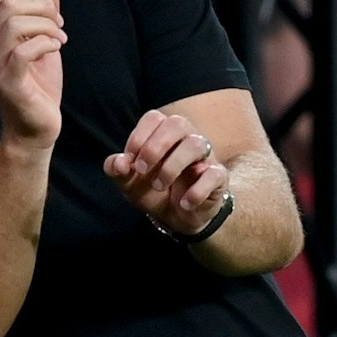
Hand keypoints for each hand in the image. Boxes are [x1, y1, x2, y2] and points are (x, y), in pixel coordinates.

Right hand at [0, 0, 64, 148]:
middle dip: (40, 6)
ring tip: (59, 39)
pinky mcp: (11, 83)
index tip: (49, 9)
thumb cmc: (39, 88)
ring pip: (13, 23)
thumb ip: (44, 16)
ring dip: (45, 25)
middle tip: (58, 24)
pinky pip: (22, 52)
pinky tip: (56, 50)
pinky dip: (45, 44)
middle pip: (6, 4)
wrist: (35, 131)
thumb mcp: (44, 45)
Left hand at [104, 110, 228, 234]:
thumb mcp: (129, 183)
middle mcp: (186, 138)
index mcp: (163, 133)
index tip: (129, 162)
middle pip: (177, 123)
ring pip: (195, 145)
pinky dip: (197, 191)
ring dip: (172, 167)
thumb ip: (118, 169)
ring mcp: (205, 156)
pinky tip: (184, 203)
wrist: (177, 218)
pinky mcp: (218, 176)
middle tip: (142, 170)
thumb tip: (119, 163)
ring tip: (159, 186)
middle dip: (155, 147)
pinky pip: (214, 174)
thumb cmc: (153, 191)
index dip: (139, 137)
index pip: (154, 118)